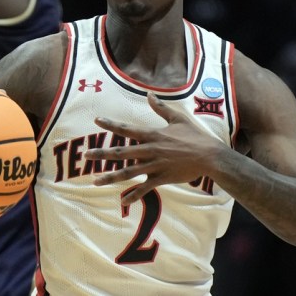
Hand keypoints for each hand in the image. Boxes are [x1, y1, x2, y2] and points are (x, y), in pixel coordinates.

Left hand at [84, 92, 225, 204]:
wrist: (210, 157)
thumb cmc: (195, 136)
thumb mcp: (178, 118)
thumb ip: (161, 108)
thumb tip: (149, 95)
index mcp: (153, 135)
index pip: (127, 129)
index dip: (111, 125)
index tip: (97, 120)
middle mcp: (150, 150)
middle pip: (121, 153)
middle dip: (102, 154)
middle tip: (86, 154)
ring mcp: (154, 166)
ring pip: (127, 173)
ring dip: (110, 177)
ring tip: (95, 181)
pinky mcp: (161, 178)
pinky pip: (144, 188)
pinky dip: (133, 195)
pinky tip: (122, 201)